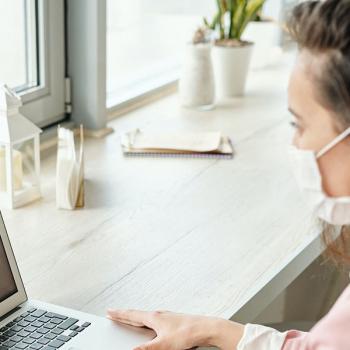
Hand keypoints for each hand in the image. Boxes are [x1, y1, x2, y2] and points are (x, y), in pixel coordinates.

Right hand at [107, 309, 243, 349]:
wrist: (206, 328)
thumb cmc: (187, 333)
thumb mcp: (163, 345)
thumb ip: (146, 349)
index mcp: (154, 317)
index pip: (132, 315)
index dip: (119, 314)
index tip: (109, 311)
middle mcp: (159, 314)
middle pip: (138, 314)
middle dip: (125, 315)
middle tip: (115, 314)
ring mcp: (167, 317)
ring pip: (147, 317)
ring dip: (136, 318)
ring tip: (130, 319)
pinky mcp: (173, 321)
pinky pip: (155, 320)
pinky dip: (147, 322)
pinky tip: (151, 326)